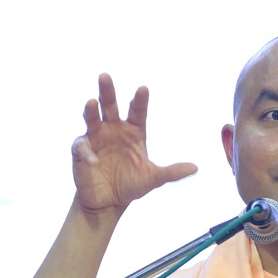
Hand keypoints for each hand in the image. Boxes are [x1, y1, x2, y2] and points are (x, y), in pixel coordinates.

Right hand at [71, 74, 197, 213]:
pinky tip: (94, 159)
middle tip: (104, 75)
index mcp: (133, 131)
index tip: (143, 89)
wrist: (109, 201)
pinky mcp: (82, 151)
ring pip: (92, 118)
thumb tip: (196, 168)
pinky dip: (87, 151)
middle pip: (110, 105)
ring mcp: (96, 138)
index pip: (137, 111)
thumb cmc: (132, 185)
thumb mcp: (153, 179)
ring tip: (92, 102)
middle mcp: (114, 129)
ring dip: (91, 110)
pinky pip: (82, 146)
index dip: (140, 100)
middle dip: (107, 91)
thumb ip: (172, 172)